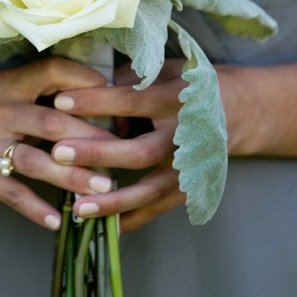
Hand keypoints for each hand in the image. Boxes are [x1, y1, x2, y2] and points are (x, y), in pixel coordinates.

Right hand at [0, 57, 116, 229]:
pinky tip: (58, 220)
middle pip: (53, 121)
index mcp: (10, 83)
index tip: (117, 99)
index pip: (52, 71)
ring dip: (73, 176)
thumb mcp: (5, 89)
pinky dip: (36, 208)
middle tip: (124, 153)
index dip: (86, 81)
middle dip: (92, 139)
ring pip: (36, 160)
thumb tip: (103, 95)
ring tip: (104, 189)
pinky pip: (11, 193)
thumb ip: (42, 90)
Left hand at [51, 59, 188, 231]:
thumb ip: (131, 78)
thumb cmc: (187, 83)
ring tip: (77, 208)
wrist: (238, 110)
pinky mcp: (190, 189)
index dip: (95, 102)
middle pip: (139, 151)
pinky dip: (131, 219)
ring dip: (112, 201)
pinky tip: (103, 228)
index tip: (59, 102)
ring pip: (149, 189)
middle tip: (58, 153)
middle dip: (97, 154)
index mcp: (176, 99)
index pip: (130, 101)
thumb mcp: (165, 68)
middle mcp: (185, 136)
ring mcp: (190, 168)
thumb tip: (89, 84)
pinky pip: (157, 209)